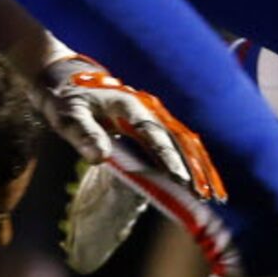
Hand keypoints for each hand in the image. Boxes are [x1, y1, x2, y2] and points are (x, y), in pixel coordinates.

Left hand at [35, 55, 224, 202]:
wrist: (65, 80)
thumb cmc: (66, 100)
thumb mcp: (68, 116)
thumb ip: (85, 134)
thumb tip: (99, 157)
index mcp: (129, 104)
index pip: (153, 134)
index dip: (167, 157)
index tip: (180, 180)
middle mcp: (146, 109)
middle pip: (177, 140)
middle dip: (193, 168)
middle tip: (206, 196)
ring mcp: (150, 116)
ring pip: (182, 143)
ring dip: (197, 167)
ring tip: (212, 195)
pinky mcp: (148, 125)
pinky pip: (174, 145)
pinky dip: (189, 163)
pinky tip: (198, 182)